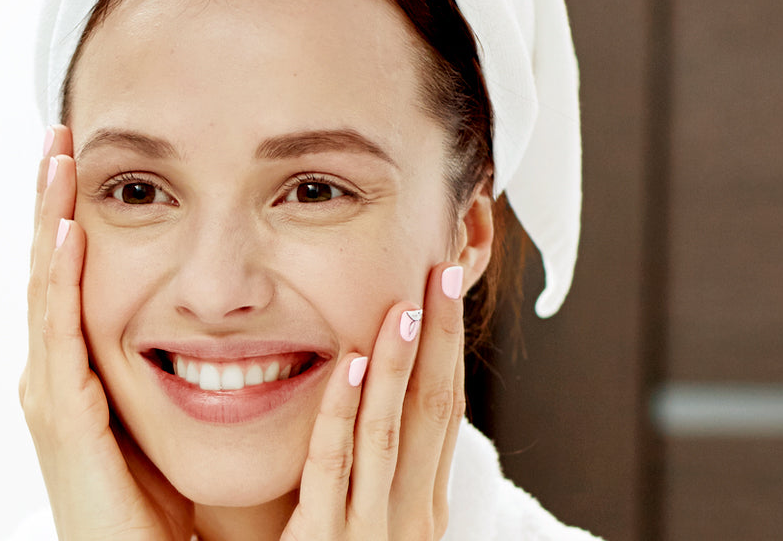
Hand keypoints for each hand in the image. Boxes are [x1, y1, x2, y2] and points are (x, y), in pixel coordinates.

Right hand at [20, 125, 194, 540]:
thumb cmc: (156, 516)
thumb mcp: (164, 424)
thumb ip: (172, 375)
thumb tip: (222, 327)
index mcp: (75, 375)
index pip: (69, 275)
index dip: (69, 214)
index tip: (81, 155)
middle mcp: (52, 377)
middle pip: (46, 268)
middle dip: (49, 199)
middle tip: (58, 132)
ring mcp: (50, 396)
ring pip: (45, 288)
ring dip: (48, 219)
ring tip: (56, 161)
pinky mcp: (63, 420)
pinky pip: (61, 335)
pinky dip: (62, 279)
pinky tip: (68, 235)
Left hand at [282, 264, 467, 539]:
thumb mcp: (362, 524)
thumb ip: (367, 475)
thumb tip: (371, 405)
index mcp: (422, 510)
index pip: (443, 413)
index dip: (448, 347)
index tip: (447, 287)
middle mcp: (409, 517)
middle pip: (434, 411)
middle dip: (441, 337)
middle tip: (444, 268)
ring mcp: (370, 532)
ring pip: (392, 431)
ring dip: (402, 362)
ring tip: (408, 302)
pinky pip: (334, 467)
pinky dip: (344, 413)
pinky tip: (350, 365)